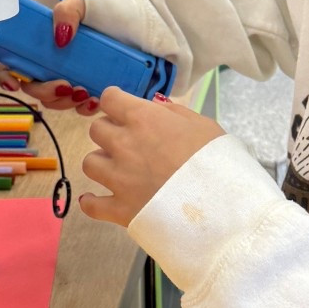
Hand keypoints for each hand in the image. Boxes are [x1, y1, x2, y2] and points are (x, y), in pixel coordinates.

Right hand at [0, 0, 101, 115]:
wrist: (139, 17)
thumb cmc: (106, 7)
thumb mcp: (83, 2)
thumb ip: (66, 12)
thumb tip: (59, 37)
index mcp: (42, 44)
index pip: (13, 63)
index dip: (7, 76)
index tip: (15, 83)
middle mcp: (52, 63)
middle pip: (34, 88)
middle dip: (44, 92)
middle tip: (64, 86)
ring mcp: (71, 77)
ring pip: (56, 101)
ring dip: (64, 103)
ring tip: (83, 92)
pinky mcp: (92, 88)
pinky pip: (81, 107)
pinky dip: (85, 108)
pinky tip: (94, 100)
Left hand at [79, 87, 222, 226]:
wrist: (219, 205)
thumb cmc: (215, 159)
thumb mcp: (202, 124)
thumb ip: (174, 113)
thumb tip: (156, 107)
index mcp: (143, 118)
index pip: (110, 98)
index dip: (116, 102)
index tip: (124, 109)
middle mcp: (123, 145)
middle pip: (97, 130)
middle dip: (110, 132)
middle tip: (128, 141)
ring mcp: (118, 178)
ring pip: (89, 163)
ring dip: (101, 164)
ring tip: (117, 170)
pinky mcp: (119, 209)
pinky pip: (90, 205)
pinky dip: (91, 202)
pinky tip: (95, 199)